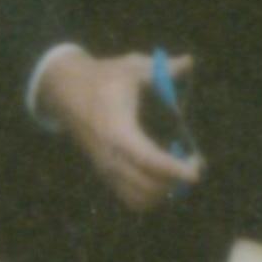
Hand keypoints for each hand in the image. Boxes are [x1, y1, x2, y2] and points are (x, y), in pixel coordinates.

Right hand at [38, 49, 202, 214]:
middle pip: (148, 185)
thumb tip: (188, 62)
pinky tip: (164, 176)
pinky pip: (131, 199)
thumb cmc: (103, 78)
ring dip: (165, 190)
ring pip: (140, 199)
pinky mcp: (105, 174)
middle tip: (194, 162)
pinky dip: (151, 196)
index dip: (173, 168)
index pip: (147, 158)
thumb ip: (162, 69)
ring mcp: (106, 168)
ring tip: (180, 170)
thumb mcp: (131, 67)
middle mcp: (110, 156)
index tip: (196, 171)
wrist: (65, 91)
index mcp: (117, 130)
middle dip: (176, 180)